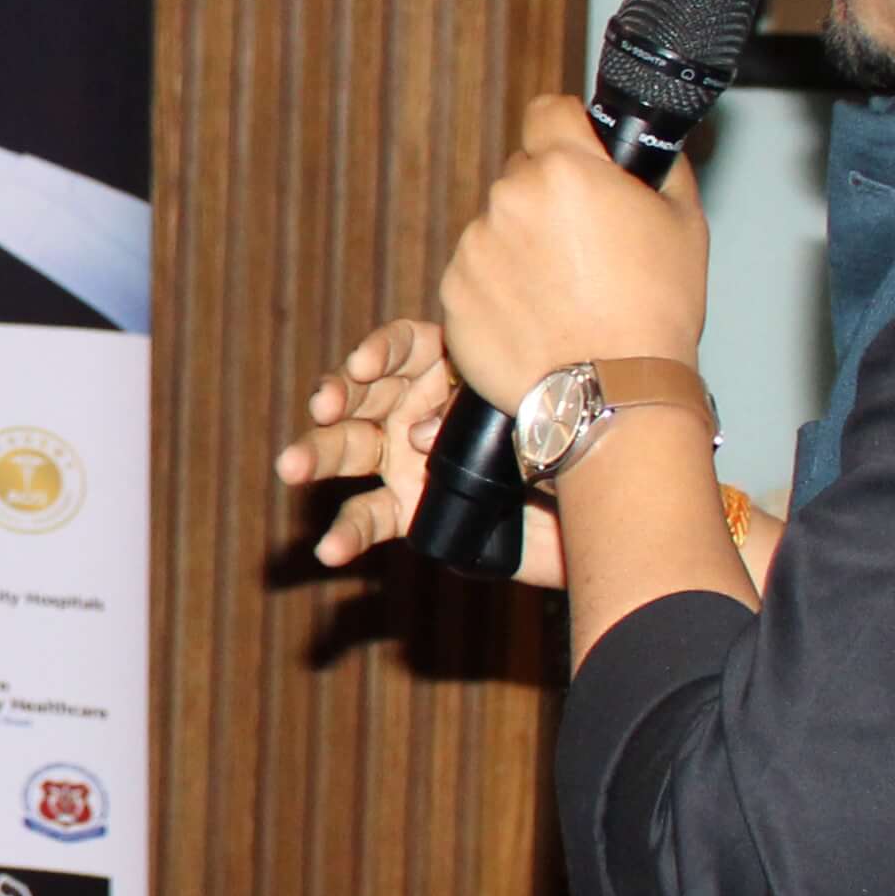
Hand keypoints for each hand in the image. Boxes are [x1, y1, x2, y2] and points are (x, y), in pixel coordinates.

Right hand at [279, 317, 558, 586]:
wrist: (604, 518)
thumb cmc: (576, 448)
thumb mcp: (534, 412)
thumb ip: (473, 414)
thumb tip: (415, 436)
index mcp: (452, 367)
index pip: (404, 345)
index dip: (380, 351)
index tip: (365, 367)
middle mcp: (419, 407)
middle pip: (364, 393)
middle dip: (336, 397)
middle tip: (324, 407)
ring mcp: (408, 460)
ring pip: (349, 449)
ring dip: (316, 454)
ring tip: (290, 467)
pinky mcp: (410, 511)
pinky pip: (368, 518)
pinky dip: (347, 534)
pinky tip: (330, 549)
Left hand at [433, 95, 711, 405]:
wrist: (609, 391)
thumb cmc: (654, 313)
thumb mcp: (684, 222)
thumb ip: (659, 170)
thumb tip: (647, 150)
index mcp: (564, 170)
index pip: (548, 111)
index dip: (566, 128)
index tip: (574, 146)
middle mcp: (509, 200)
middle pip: (523, 174)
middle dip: (548, 198)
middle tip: (584, 243)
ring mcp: (474, 248)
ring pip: (497, 227)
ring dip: (521, 246)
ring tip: (564, 291)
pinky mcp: (453, 294)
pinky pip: (475, 274)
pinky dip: (498, 288)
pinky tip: (537, 316)